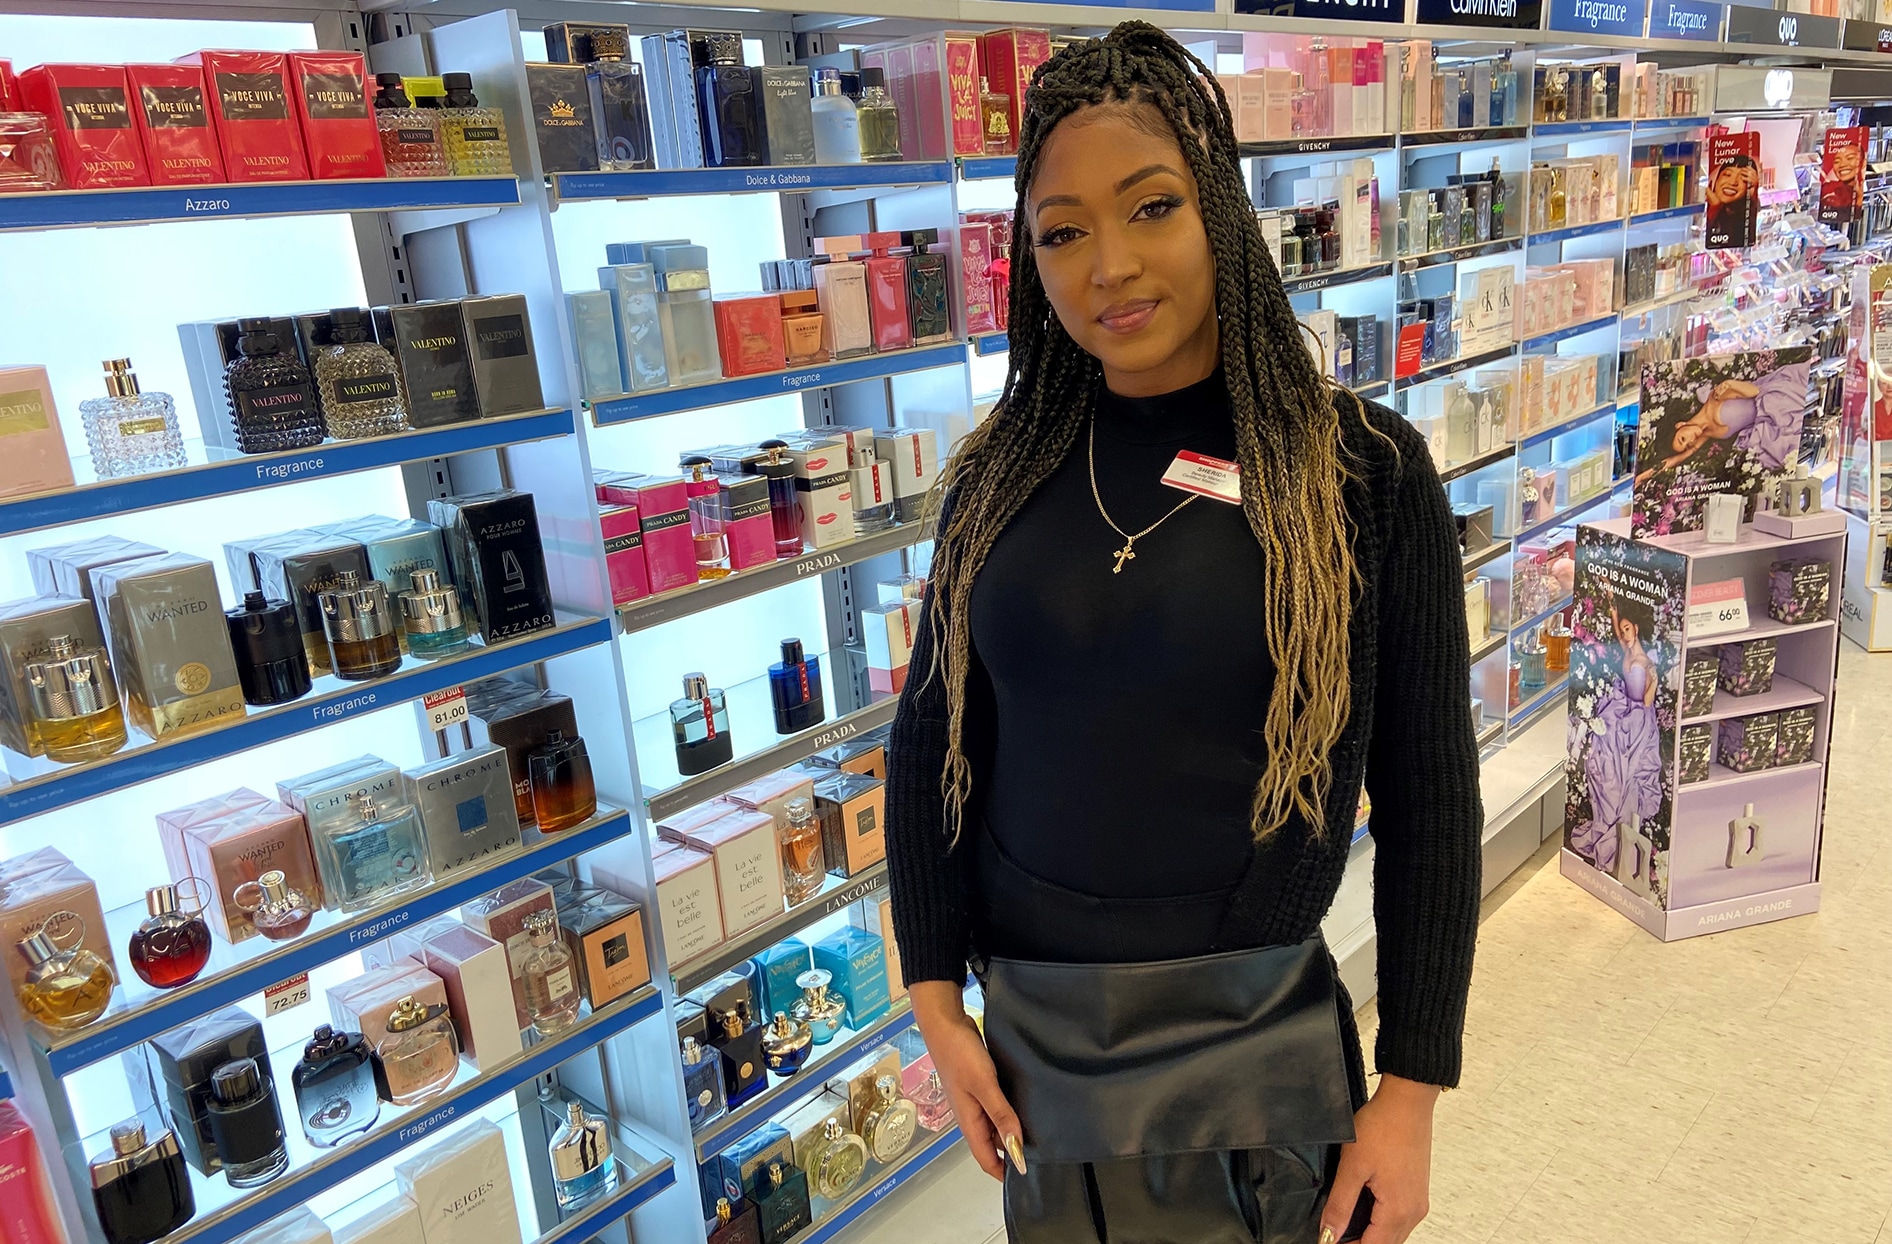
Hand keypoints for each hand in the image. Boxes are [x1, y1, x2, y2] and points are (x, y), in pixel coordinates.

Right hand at [908, 981, 1024, 1181]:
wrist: (945, 1023)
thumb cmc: (959, 1054)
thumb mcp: (984, 1086)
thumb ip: (1001, 1116)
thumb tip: (1016, 1149)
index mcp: (969, 1122)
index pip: (987, 1160)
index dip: (1005, 1172)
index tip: (1028, 1177)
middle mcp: (971, 1116)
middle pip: (992, 1145)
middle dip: (1011, 1154)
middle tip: (1041, 1155)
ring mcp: (975, 1100)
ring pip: (995, 1126)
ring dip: (1011, 1132)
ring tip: (1039, 1133)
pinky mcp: (980, 1086)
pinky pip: (996, 1108)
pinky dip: (1009, 1113)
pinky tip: (1025, 1106)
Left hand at [1319, 1074, 1438, 1243]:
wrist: (1408, 1102)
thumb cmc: (1384, 1126)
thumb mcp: (1352, 1167)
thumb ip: (1340, 1204)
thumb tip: (1329, 1232)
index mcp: (1398, 1210)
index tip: (1328, 1242)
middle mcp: (1414, 1211)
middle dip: (1360, 1243)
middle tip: (1333, 1235)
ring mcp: (1419, 1201)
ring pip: (1394, 1234)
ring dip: (1372, 1234)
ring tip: (1345, 1226)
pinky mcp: (1418, 1190)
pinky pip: (1400, 1219)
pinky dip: (1382, 1222)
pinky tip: (1365, 1212)